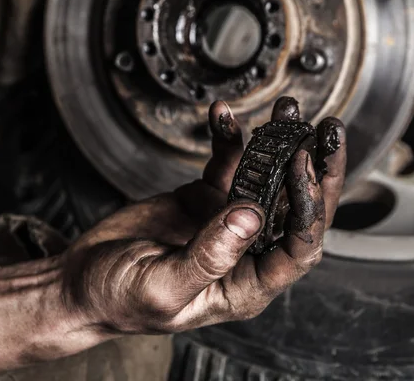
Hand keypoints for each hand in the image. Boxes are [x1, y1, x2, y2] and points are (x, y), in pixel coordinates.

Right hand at [62, 98, 346, 334]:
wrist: (84, 282)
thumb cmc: (120, 300)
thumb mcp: (162, 288)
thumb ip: (208, 257)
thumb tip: (250, 217)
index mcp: (246, 285)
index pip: (299, 247)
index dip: (310, 206)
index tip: (304, 166)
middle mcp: (246, 251)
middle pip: (296, 209)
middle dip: (315, 170)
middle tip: (328, 133)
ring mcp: (227, 222)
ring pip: (266, 180)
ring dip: (278, 146)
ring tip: (287, 112)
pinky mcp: (205, 200)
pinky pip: (226, 165)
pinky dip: (228, 140)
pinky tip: (223, 117)